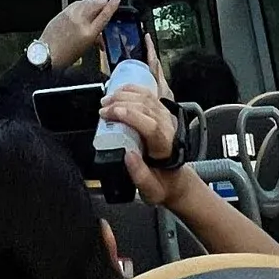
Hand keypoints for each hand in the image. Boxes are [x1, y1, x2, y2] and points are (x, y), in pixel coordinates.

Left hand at [37, 0, 121, 69]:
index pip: (105, 14)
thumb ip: (94, 37)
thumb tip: (99, 35)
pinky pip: (76, 4)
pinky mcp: (62, 12)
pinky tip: (79, 13)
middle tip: (102, 9)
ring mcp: (70, 14)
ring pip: (86, 0)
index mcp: (89, 33)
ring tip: (89, 14)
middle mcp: (80, 21)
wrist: (46, 54)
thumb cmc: (65, 56)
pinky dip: (80, 6)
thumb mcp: (85, 48)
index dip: (113, 4)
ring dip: (91, 5)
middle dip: (102, 4)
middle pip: (97, 2)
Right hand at [100, 81, 182, 204]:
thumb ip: (140, 175)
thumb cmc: (162, 184)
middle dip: (121, 104)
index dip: (131, 117)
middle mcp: (168, 127)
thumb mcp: (151, 189)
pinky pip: (148, 95)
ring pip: (147, 98)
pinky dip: (132, 89)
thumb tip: (127, 154)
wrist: (175, 179)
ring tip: (106, 101)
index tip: (111, 114)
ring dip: (124, 95)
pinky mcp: (161, 112)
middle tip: (102, 109)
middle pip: (146, 107)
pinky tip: (119, 91)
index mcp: (165, 146)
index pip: (151, 126)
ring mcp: (166, 117)